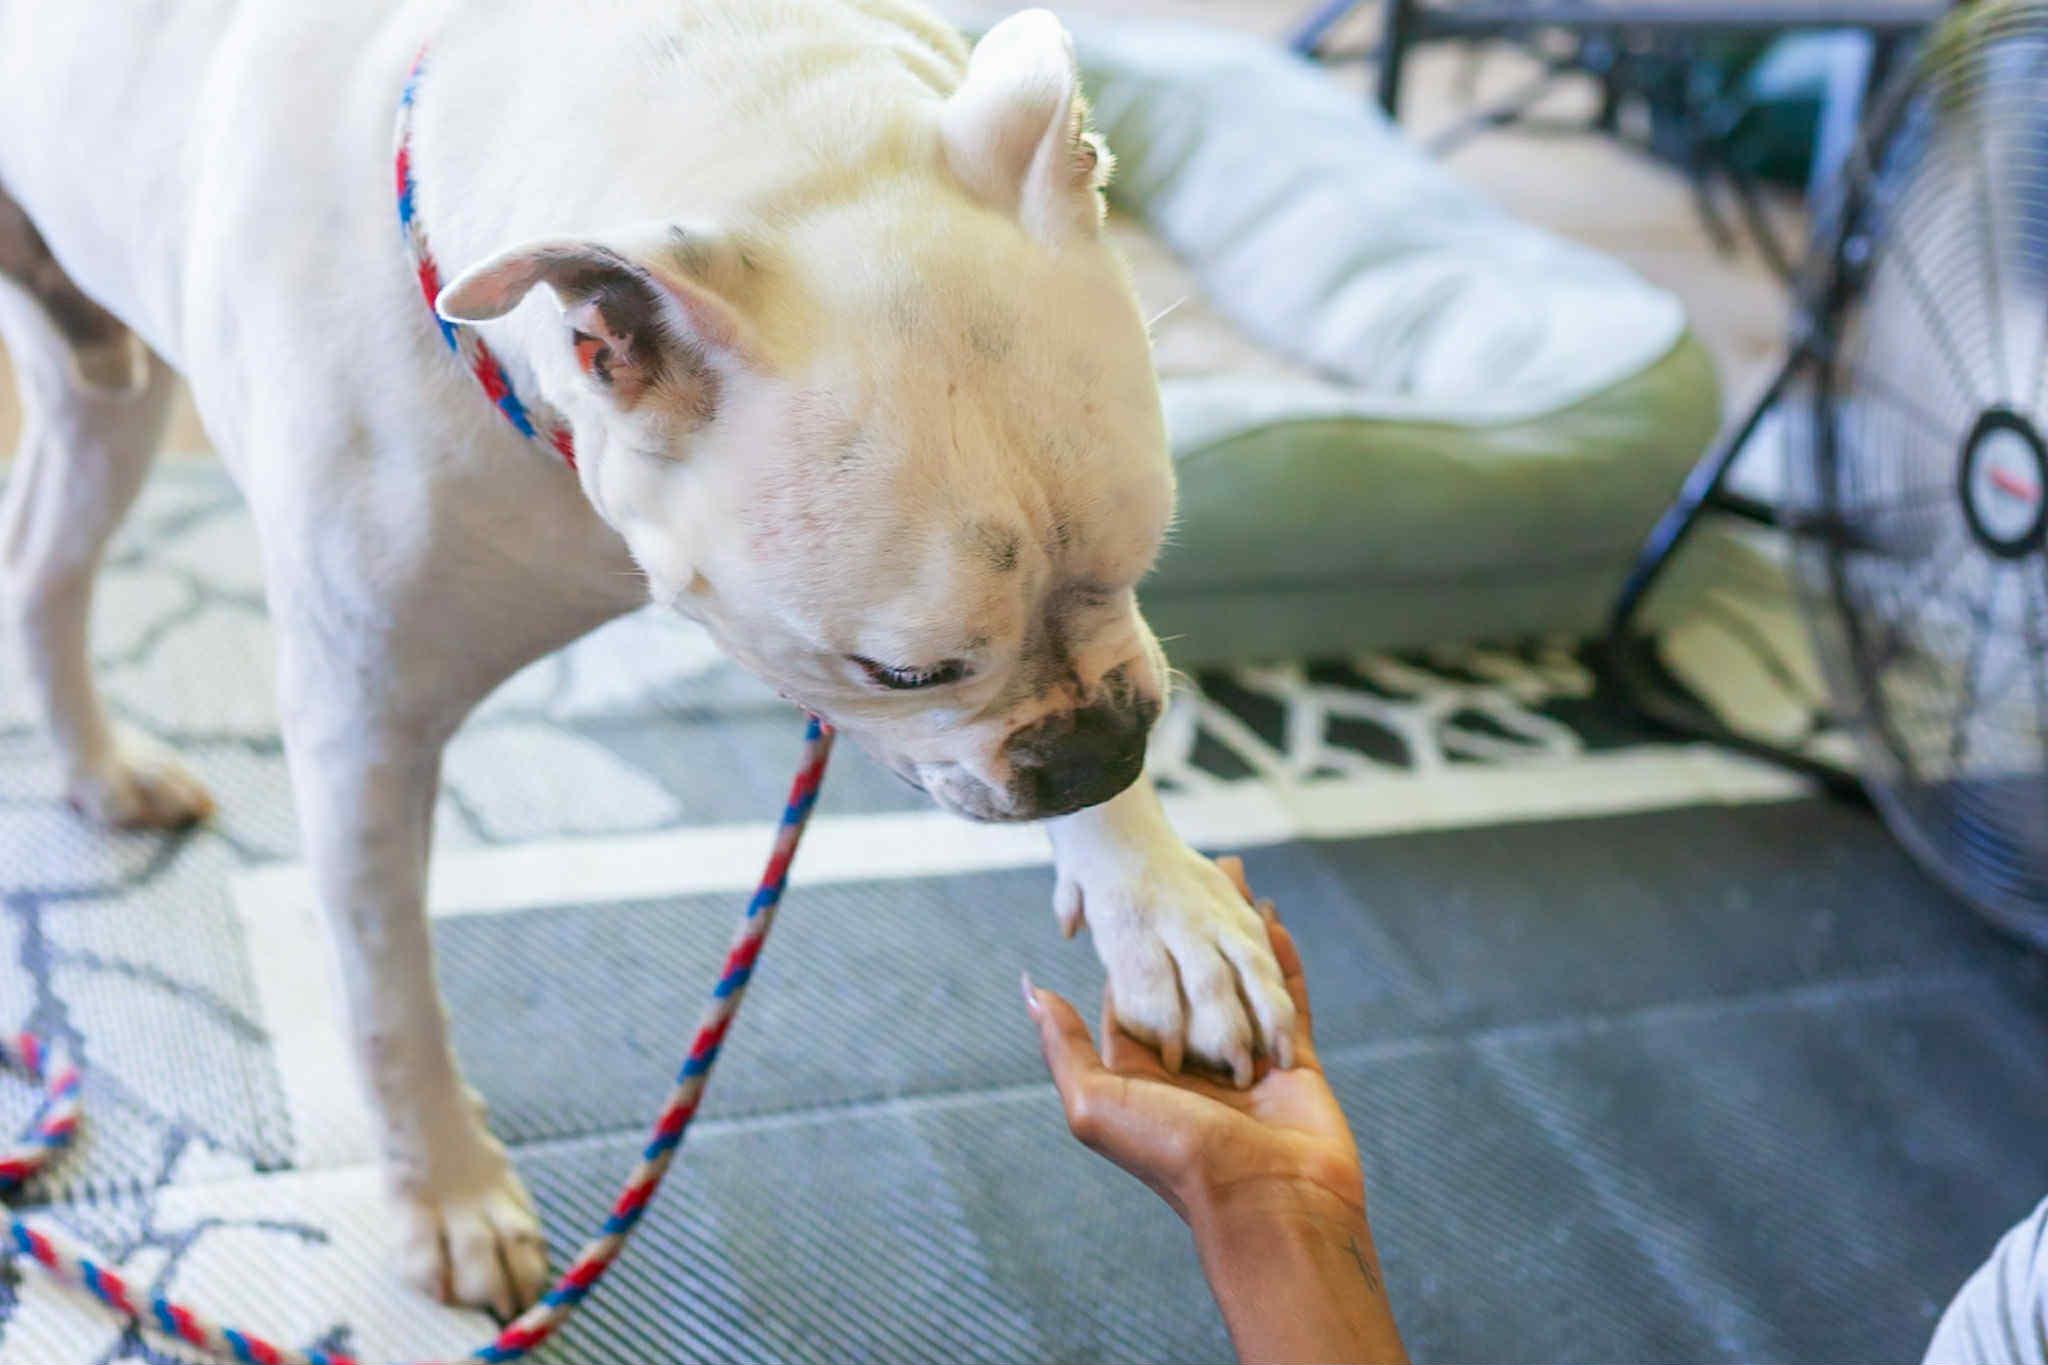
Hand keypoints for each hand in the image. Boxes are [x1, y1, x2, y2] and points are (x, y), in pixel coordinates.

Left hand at [1024, 856, 1359, 1227]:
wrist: (1268, 1206)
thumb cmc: (1175, 1160)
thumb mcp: (1096, 1104)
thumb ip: (1064, 1046)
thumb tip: (1031, 989)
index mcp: (1142, 1068)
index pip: (1134, 990)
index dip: (1132, 941)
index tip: (1131, 892)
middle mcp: (1192, 1059)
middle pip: (1190, 976)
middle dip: (1191, 924)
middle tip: (1192, 866)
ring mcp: (1244, 1058)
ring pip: (1240, 978)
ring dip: (1238, 930)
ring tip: (1237, 878)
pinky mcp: (1292, 1062)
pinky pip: (1286, 999)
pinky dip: (1283, 960)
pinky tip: (1276, 921)